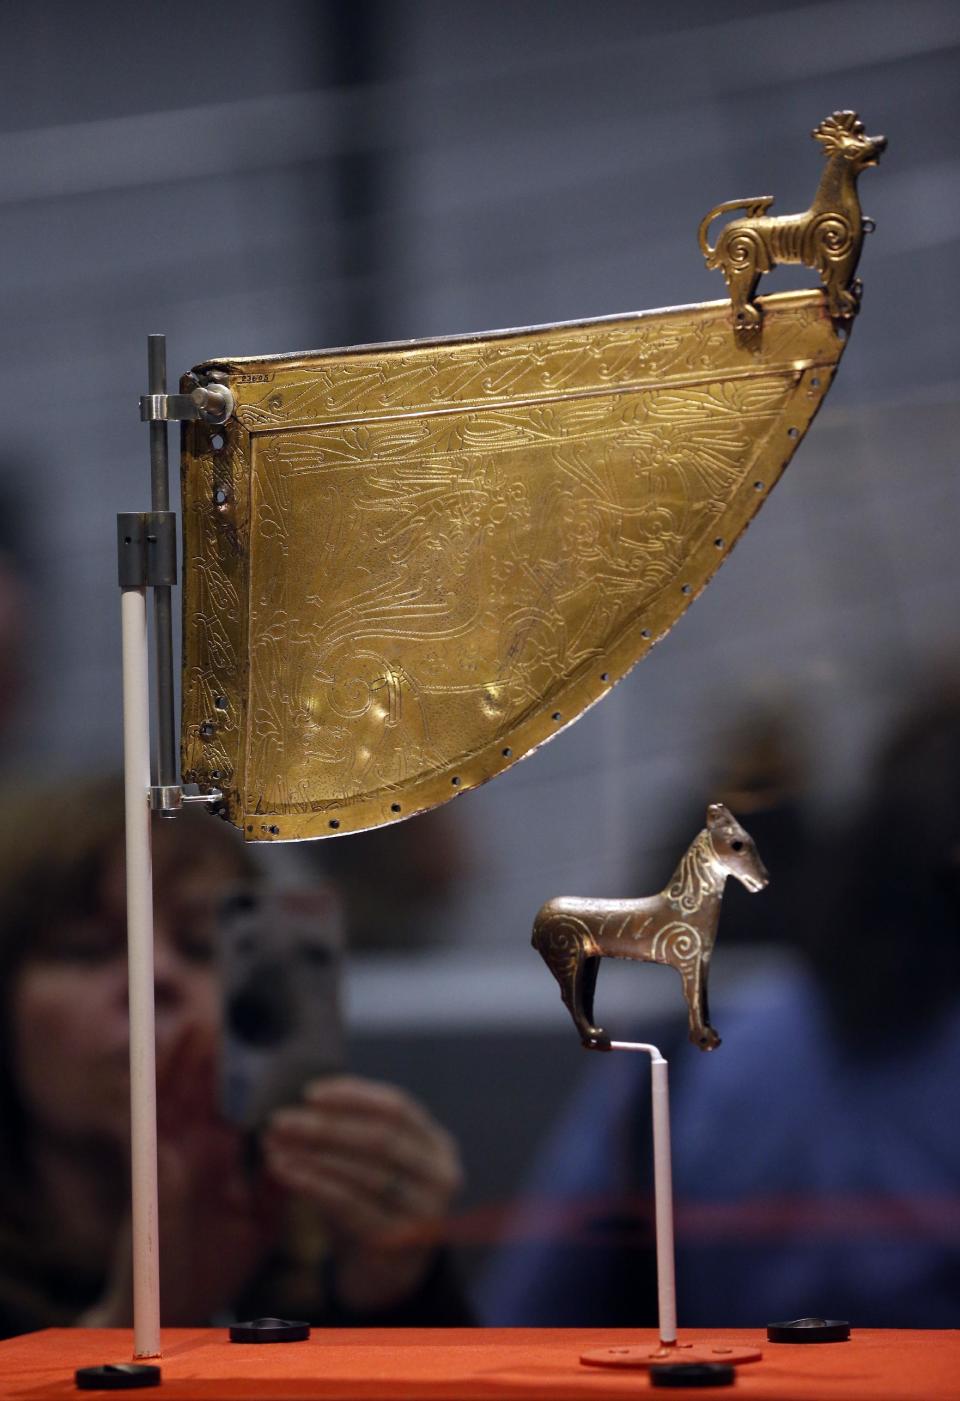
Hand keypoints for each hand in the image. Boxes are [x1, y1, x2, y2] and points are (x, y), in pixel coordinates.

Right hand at [81, 1026, 276, 1326]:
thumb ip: (279, 1182)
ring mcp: (172, 1156)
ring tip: (203, 1022)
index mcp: (217, 1161)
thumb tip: (304, 1147)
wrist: (178, 1313)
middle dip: (216, 1055)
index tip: (264, 1041)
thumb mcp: (260, 1220)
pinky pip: (153, 1115)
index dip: (244, 1075)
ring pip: (177, 1094)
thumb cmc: (213, 1268)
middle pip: (204, 1090)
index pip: (231, 1105)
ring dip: (187, 1058)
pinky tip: (173, 1057)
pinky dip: (161, 1083)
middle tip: (232, 1014)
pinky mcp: (154, 1166)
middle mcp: (194, 1151)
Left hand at [262, 1075, 462, 1312]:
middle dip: (325, 1126)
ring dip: (313, 1156)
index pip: (397, 1107)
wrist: (388, 1271)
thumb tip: (297, 1108)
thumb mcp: (374, 1163)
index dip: (353, 1096)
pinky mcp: (397, 1242)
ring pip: (363, 1172)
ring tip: (275, 1147)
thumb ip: (349, 1132)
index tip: (309, 1093)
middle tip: (280, 1120)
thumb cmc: (376, 1202)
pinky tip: (286, 1173)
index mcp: (438, 1144)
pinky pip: (350, 1206)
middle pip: (380, 1138)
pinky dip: (314, 1185)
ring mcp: (424, 1212)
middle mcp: (440, 1175)